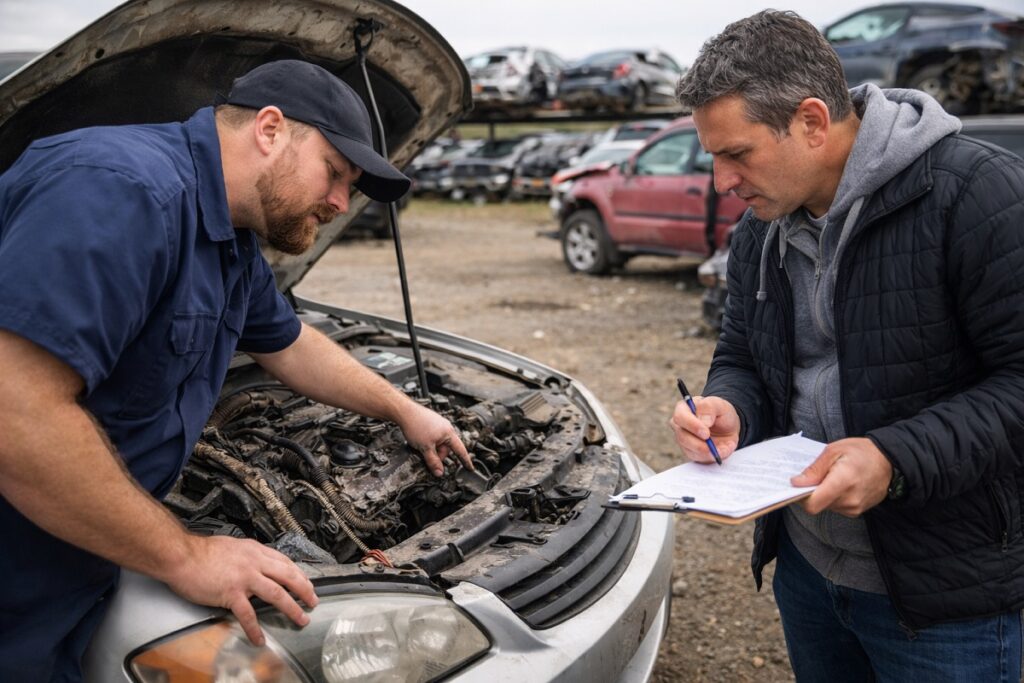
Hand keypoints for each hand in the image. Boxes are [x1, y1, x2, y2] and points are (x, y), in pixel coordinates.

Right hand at [162, 535, 317, 645]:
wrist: (181, 555)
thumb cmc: (200, 552)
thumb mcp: (232, 546)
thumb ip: (246, 555)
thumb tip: (254, 562)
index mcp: (254, 550)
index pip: (284, 561)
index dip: (298, 573)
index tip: (306, 582)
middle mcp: (254, 562)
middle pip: (288, 575)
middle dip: (305, 589)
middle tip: (313, 601)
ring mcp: (244, 577)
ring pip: (277, 593)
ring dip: (292, 608)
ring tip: (300, 619)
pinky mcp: (231, 592)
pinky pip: (248, 614)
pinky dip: (255, 628)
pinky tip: (260, 638)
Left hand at [399, 402, 472, 475]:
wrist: (405, 412)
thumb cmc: (416, 425)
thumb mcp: (425, 448)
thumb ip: (433, 461)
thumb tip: (439, 472)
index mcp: (449, 433)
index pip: (460, 450)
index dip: (465, 460)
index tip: (470, 468)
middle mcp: (446, 427)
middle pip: (446, 449)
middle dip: (438, 455)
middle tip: (427, 457)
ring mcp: (438, 425)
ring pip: (438, 443)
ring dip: (431, 449)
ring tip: (420, 447)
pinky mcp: (431, 423)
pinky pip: (433, 438)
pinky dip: (428, 443)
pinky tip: (419, 441)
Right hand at [668, 395, 739, 463]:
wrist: (728, 426)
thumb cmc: (720, 412)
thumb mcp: (719, 404)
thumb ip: (709, 408)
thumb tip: (703, 421)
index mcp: (683, 409)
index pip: (680, 417)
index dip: (692, 426)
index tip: (706, 433)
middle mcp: (680, 425)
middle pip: (682, 437)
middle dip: (699, 444)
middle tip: (713, 446)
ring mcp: (684, 440)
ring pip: (690, 450)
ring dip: (708, 452)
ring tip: (725, 447)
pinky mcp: (692, 452)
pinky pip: (700, 458)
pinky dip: (713, 456)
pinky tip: (724, 449)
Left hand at [791, 437, 891, 515]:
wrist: (889, 461)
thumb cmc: (862, 452)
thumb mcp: (834, 451)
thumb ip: (814, 469)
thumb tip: (796, 482)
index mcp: (842, 482)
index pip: (813, 504)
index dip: (800, 497)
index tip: (798, 486)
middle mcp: (849, 500)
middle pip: (818, 505)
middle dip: (812, 492)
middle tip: (816, 476)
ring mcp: (855, 508)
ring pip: (826, 506)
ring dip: (823, 494)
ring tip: (832, 477)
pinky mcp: (858, 511)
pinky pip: (837, 507)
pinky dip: (833, 497)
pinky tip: (840, 484)